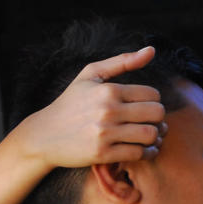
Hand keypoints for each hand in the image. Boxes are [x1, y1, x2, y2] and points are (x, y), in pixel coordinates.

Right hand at [14, 46, 166, 169]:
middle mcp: (108, 110)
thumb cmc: (70, 103)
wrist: (44, 135)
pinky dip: (146, 153)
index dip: (154, 101)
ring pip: (150, 134)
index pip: (152, 94)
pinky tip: (142, 150)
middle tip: (151, 123)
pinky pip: (138, 154)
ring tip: (149, 137)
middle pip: (156, 114)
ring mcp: (105, 133)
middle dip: (158, 119)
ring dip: (155, 138)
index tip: (145, 108)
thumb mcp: (91, 75)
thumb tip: (151, 50)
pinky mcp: (102, 154)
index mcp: (108, 90)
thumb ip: (122, 61)